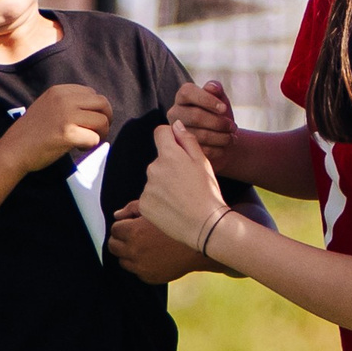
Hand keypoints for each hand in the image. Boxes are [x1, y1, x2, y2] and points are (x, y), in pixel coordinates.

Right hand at [0, 82, 109, 174]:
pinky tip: (78, 148)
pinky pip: (94, 139)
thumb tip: (96, 109)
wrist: (14, 150)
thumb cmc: (32, 133)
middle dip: (106, 119)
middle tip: (98, 133)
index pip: (92, 93)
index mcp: (59, 91)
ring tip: (86, 142)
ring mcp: (66, 115)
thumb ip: (68, 103)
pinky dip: (90, 146)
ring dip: (100, 134)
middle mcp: (63, 99)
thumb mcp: (47, 106)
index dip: (96, 109)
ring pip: (102, 121)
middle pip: (103, 103)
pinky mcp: (67, 134)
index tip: (89, 122)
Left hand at [107, 198, 202, 283]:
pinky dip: (141, 265)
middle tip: (134, 236)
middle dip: (121, 240)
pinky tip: (154, 257)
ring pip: (123, 261)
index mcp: (133, 232)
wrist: (201, 245)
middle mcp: (134, 251)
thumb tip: (117, 215)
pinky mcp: (149, 277)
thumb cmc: (179, 223)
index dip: (123, 226)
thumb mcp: (156, 208)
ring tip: (145, 247)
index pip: (114, 229)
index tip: (132, 225)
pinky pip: (136, 271)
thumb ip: (132, 209)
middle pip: (113, 246)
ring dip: (129, 254)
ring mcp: (141, 266)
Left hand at [140, 118, 229, 249]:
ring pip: (154, 180)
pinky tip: (174, 208)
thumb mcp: (203, 162)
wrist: (205, 225)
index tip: (180, 151)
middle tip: (187, 183)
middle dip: (170, 167)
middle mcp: (153, 168)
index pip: (160, 132)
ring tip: (182, 198)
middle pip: (159, 160)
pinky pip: (150, 197)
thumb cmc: (207, 192)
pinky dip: (159, 202)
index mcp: (169, 154)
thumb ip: (187, 140)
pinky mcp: (144, 204)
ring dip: (164, 185)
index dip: (170, 139)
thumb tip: (176, 124)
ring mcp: (147, 187)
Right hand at [170, 79, 236, 165]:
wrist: (222, 137)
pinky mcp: (184, 149)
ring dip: (222, 137)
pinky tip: (226, 146)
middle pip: (195, 116)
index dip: (207, 100)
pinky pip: (202, 150)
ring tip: (233, 137)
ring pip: (200, 135)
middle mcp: (175, 113)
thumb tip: (212, 87)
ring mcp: (177, 132)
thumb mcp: (220, 99)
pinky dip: (218, 149)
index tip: (224, 108)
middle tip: (233, 127)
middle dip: (218, 122)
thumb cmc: (220, 114)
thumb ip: (216, 90)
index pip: (188, 92)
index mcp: (183, 97)